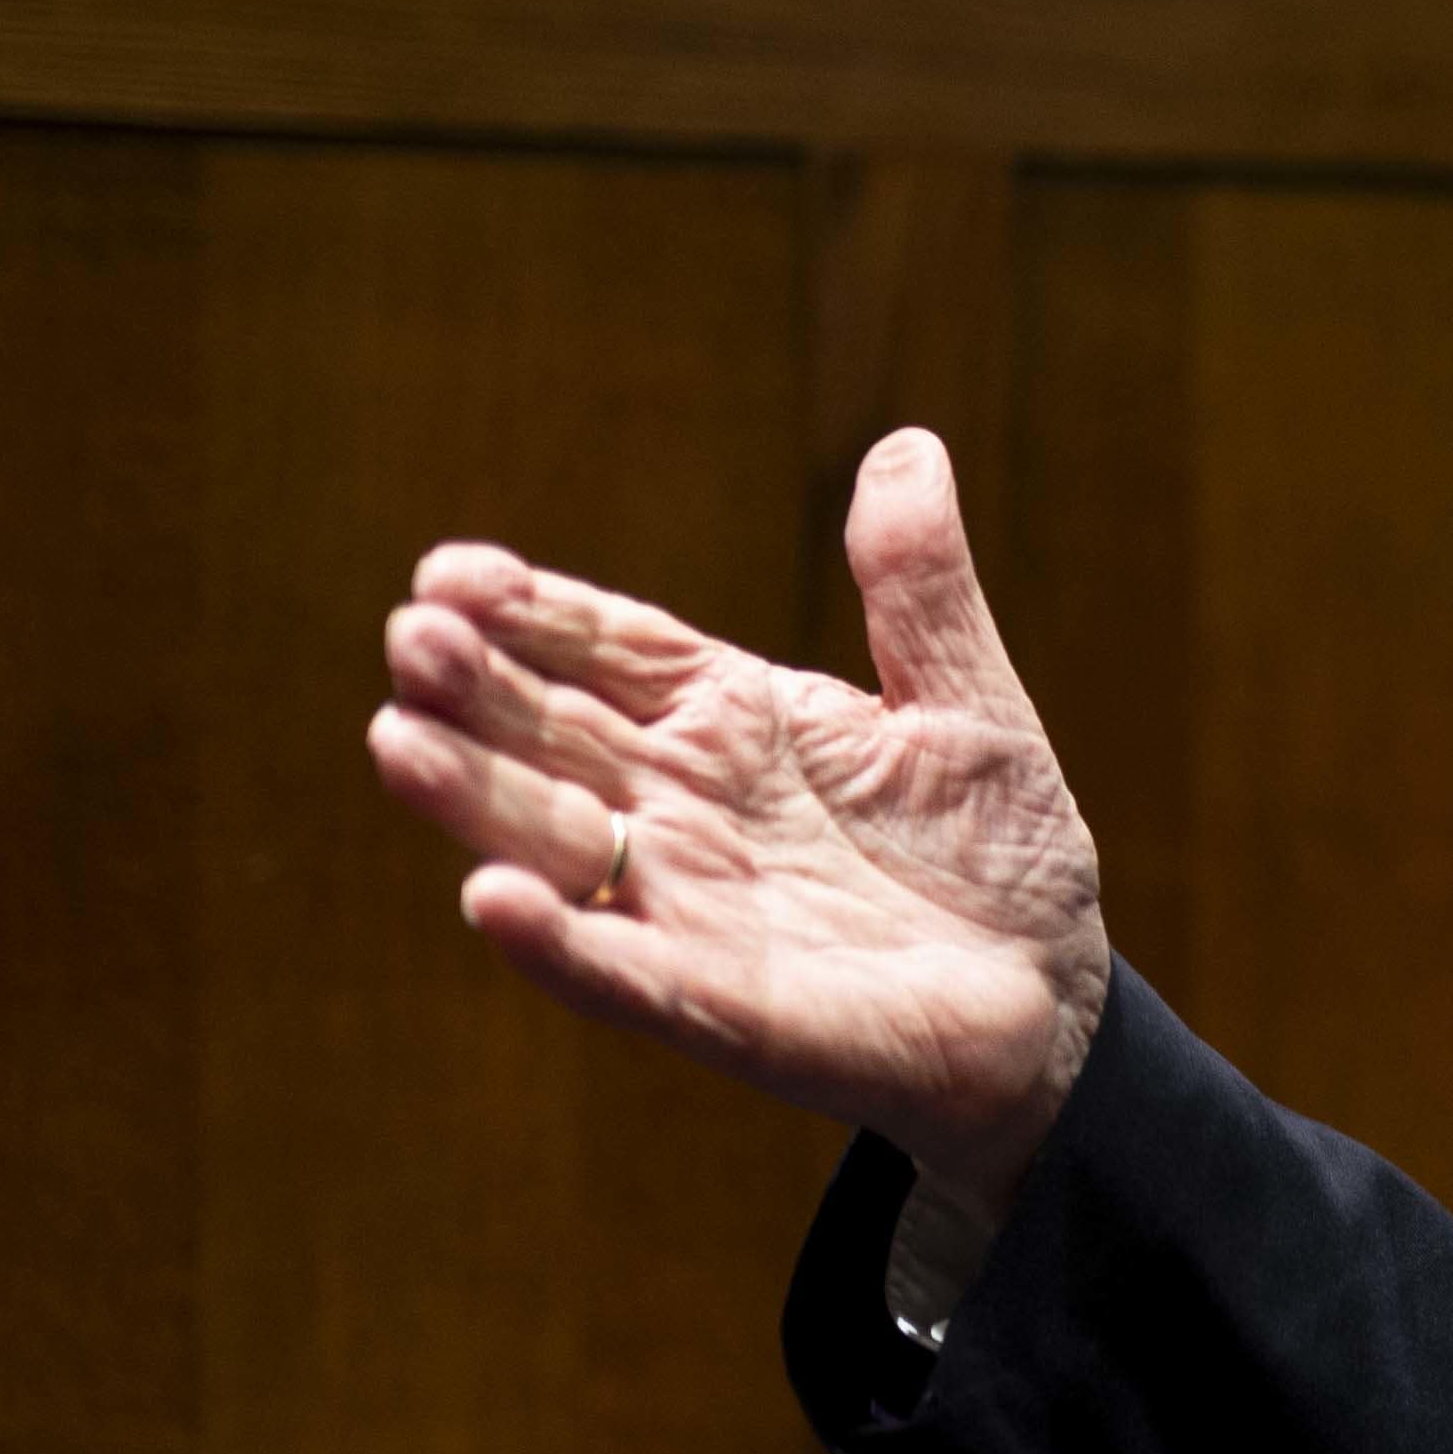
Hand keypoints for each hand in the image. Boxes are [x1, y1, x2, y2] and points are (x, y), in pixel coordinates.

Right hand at [364, 430, 1107, 1217]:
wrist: (1051, 991)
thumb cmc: (997, 849)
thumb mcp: (968, 702)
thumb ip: (923, 591)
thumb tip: (909, 447)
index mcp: (728, 720)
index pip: (605, 649)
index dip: (531, 611)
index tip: (452, 571)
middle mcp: (682, 807)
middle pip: (552, 734)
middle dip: (476, 688)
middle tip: (412, 635)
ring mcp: (689, 907)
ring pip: (554, 845)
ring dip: (477, 798)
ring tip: (401, 741)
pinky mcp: (722, 1006)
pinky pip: (624, 973)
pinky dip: (561, 944)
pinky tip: (493, 901)